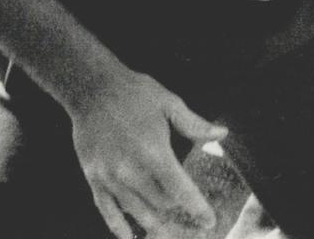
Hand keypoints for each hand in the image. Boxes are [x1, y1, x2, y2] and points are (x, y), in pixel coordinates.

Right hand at [67, 70, 228, 238]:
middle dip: (178, 213)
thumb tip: (222, 135)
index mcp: (154, 152)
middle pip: (160, 203)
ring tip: (166, 237)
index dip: (197, 209)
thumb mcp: (170, 103)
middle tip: (190, 222)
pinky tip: (128, 237)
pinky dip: (118, 226)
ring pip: (136, 211)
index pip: (180, 190)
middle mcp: (131, 170)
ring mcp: (110, 177)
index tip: (209, 222)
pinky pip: (107, 210)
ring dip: (153, 226)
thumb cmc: (135, 93)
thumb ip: (195, 125)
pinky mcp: (94, 178)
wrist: (92, 89)